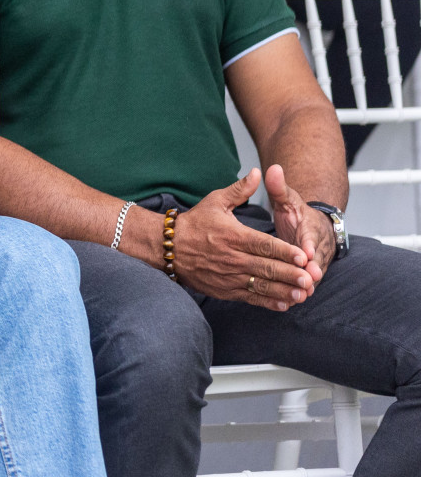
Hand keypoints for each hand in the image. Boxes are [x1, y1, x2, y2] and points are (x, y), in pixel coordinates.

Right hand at [172, 168, 312, 310]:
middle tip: (308, 278)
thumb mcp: (215, 201)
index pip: (263, 245)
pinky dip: (267, 302)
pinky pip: (249, 297)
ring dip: (282, 291)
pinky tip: (284, 303)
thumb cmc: (194, 223)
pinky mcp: (224, 289)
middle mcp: (231, 257)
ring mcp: (227, 276)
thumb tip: (259, 172)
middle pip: (265, 267)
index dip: (284, 251)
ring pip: (260, 285)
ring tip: (301, 294)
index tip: (303, 257)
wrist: (167, 247)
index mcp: (233, 235)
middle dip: (289, 274)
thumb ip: (240, 190)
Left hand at [265, 164, 334, 284]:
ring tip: (299, 296)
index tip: (307, 252)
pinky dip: (297, 292)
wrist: (310, 225)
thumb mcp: (287, 198)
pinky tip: (289, 303)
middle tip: (307, 280)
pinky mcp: (306, 274)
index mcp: (310, 227)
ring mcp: (313, 263)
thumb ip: (279, 186)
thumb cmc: (297, 212)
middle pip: (316, 260)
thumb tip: (272, 168)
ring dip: (306, 285)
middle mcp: (316, 247)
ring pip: (311, 276)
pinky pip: (303, 284)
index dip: (310, 245)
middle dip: (312, 270)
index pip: (312, 236)